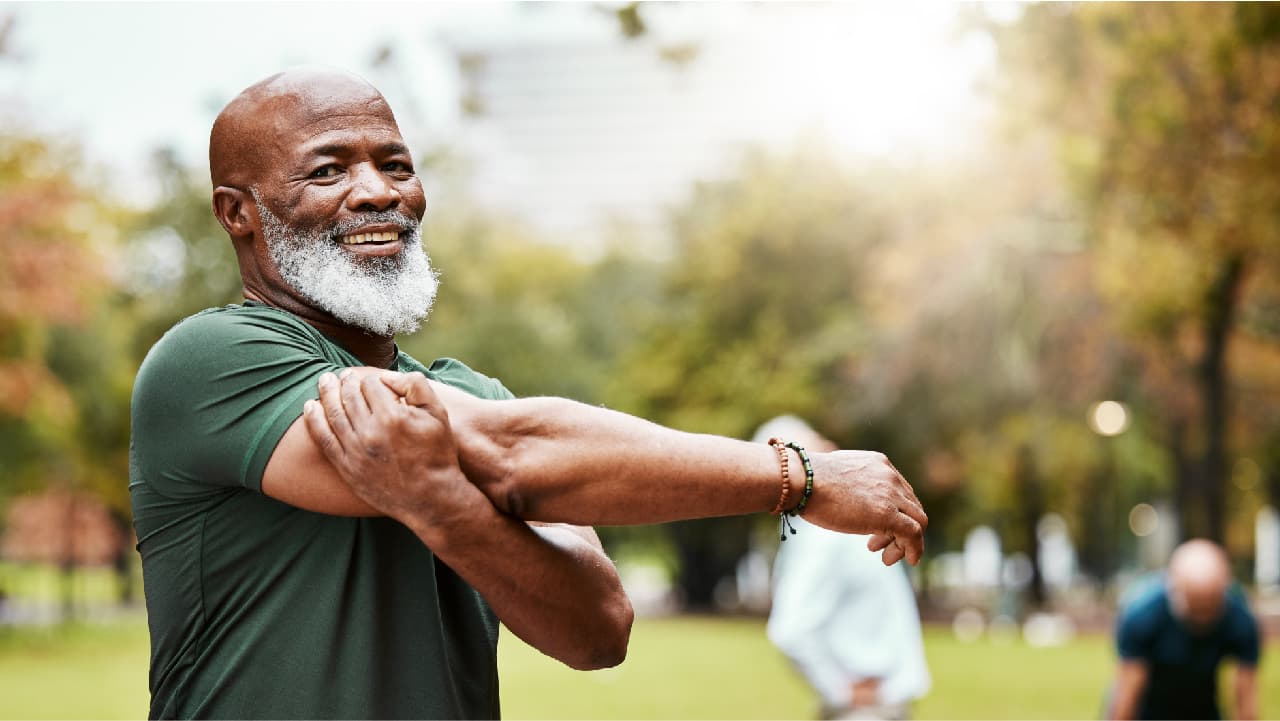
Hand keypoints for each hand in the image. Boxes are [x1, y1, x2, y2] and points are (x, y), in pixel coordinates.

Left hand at [303, 369, 486, 533]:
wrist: (430, 497)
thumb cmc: (437, 453)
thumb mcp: (438, 414)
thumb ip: (416, 386)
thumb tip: (388, 377)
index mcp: (393, 416)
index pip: (371, 384)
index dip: (370, 378)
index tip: (371, 379)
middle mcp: (371, 432)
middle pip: (349, 395)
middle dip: (345, 381)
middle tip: (342, 375)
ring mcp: (356, 451)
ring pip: (333, 413)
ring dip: (326, 393)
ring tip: (324, 381)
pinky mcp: (347, 467)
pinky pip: (323, 439)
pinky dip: (313, 420)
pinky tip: (310, 406)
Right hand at [801, 450, 926, 565]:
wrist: (802, 480)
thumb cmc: (807, 481)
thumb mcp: (837, 476)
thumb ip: (850, 485)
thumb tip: (844, 498)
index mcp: (879, 464)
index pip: (901, 492)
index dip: (894, 513)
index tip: (875, 531)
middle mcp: (890, 476)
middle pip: (911, 507)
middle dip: (900, 529)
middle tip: (878, 546)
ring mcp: (891, 494)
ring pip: (917, 521)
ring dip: (907, 543)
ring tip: (886, 557)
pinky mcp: (888, 514)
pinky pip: (913, 534)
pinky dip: (914, 549)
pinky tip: (909, 560)